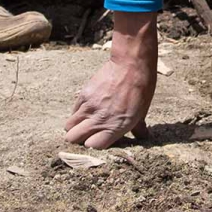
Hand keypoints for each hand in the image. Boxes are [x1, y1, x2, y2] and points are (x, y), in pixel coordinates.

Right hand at [64, 13, 159, 148]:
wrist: (131, 65)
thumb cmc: (141, 88)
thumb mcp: (142, 110)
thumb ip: (137, 127)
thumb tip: (141, 137)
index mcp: (116, 127)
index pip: (93, 147)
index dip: (94, 145)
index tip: (98, 140)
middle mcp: (100, 120)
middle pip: (74, 139)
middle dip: (79, 139)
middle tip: (88, 133)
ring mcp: (89, 108)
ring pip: (68, 126)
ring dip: (75, 127)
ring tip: (85, 122)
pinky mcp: (83, 95)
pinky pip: (73, 111)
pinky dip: (77, 113)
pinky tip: (88, 108)